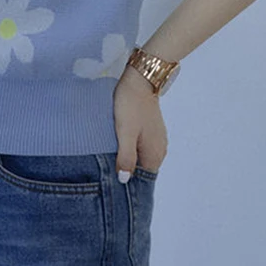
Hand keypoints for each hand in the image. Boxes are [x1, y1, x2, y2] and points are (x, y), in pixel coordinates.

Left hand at [113, 64, 168, 181]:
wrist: (140, 80)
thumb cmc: (131, 106)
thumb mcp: (125, 133)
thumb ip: (126, 157)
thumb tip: (125, 180)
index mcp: (155, 153)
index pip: (144, 180)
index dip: (129, 183)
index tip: (113, 185)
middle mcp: (159, 148)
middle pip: (142, 169)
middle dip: (127, 172)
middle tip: (106, 175)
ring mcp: (156, 138)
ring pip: (140, 157)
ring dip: (127, 160)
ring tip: (108, 161)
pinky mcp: (150, 129)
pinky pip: (140, 146)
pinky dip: (129, 149)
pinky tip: (117, 146)